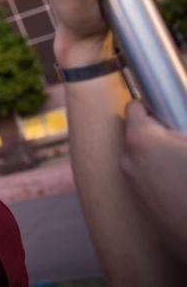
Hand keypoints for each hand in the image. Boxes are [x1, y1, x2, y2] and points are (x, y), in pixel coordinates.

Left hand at [121, 101, 186, 253]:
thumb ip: (178, 130)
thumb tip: (174, 133)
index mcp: (141, 139)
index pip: (134, 108)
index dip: (152, 108)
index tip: (166, 112)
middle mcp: (127, 158)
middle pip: (137, 132)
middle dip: (157, 133)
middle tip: (179, 141)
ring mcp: (130, 180)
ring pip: (140, 155)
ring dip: (158, 154)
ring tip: (180, 163)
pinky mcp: (137, 199)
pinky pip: (144, 176)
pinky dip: (157, 173)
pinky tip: (178, 181)